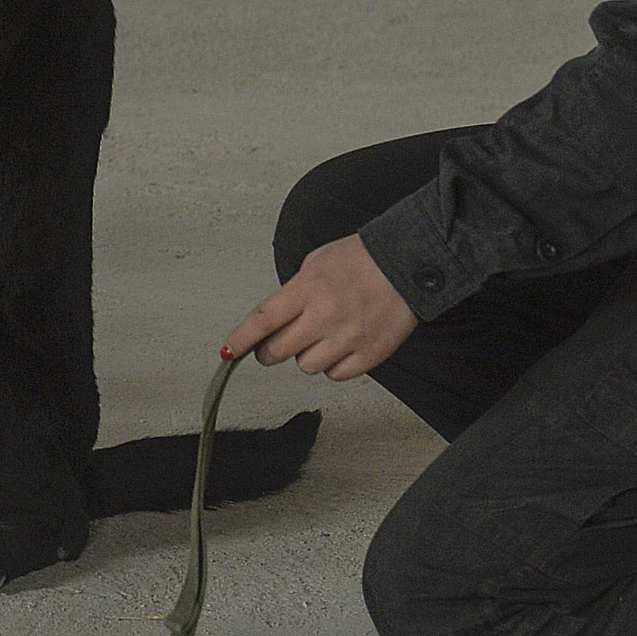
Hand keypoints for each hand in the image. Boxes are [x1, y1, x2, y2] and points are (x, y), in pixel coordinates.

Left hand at [222, 236, 417, 379]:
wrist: (407, 265)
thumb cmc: (361, 260)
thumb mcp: (316, 263)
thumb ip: (293, 292)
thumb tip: (273, 320)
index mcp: (307, 288)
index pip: (262, 320)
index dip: (240, 339)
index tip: (229, 351)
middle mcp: (325, 315)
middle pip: (277, 351)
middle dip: (268, 351)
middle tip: (273, 346)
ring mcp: (348, 337)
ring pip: (306, 366)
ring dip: (305, 356)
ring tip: (321, 337)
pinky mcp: (369, 354)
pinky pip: (336, 375)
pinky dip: (333, 365)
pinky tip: (340, 346)